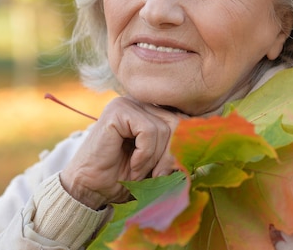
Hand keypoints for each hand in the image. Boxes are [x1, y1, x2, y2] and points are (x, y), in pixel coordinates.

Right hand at [60, 96, 181, 208]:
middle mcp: (139, 103)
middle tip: (158, 176)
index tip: (175, 172)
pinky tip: (132, 166)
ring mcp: (127, 103)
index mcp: (149, 112)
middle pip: (178, 123)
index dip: (184, 148)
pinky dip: (144, 155)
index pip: (183, 121)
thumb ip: (176, 152)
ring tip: (139, 172)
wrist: (89, 189)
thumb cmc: (122, 178)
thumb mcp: (158, 164)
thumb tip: (202, 147)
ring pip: (164, 129)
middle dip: (172, 155)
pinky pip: (149, 131)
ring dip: (155, 159)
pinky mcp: (118, 111)